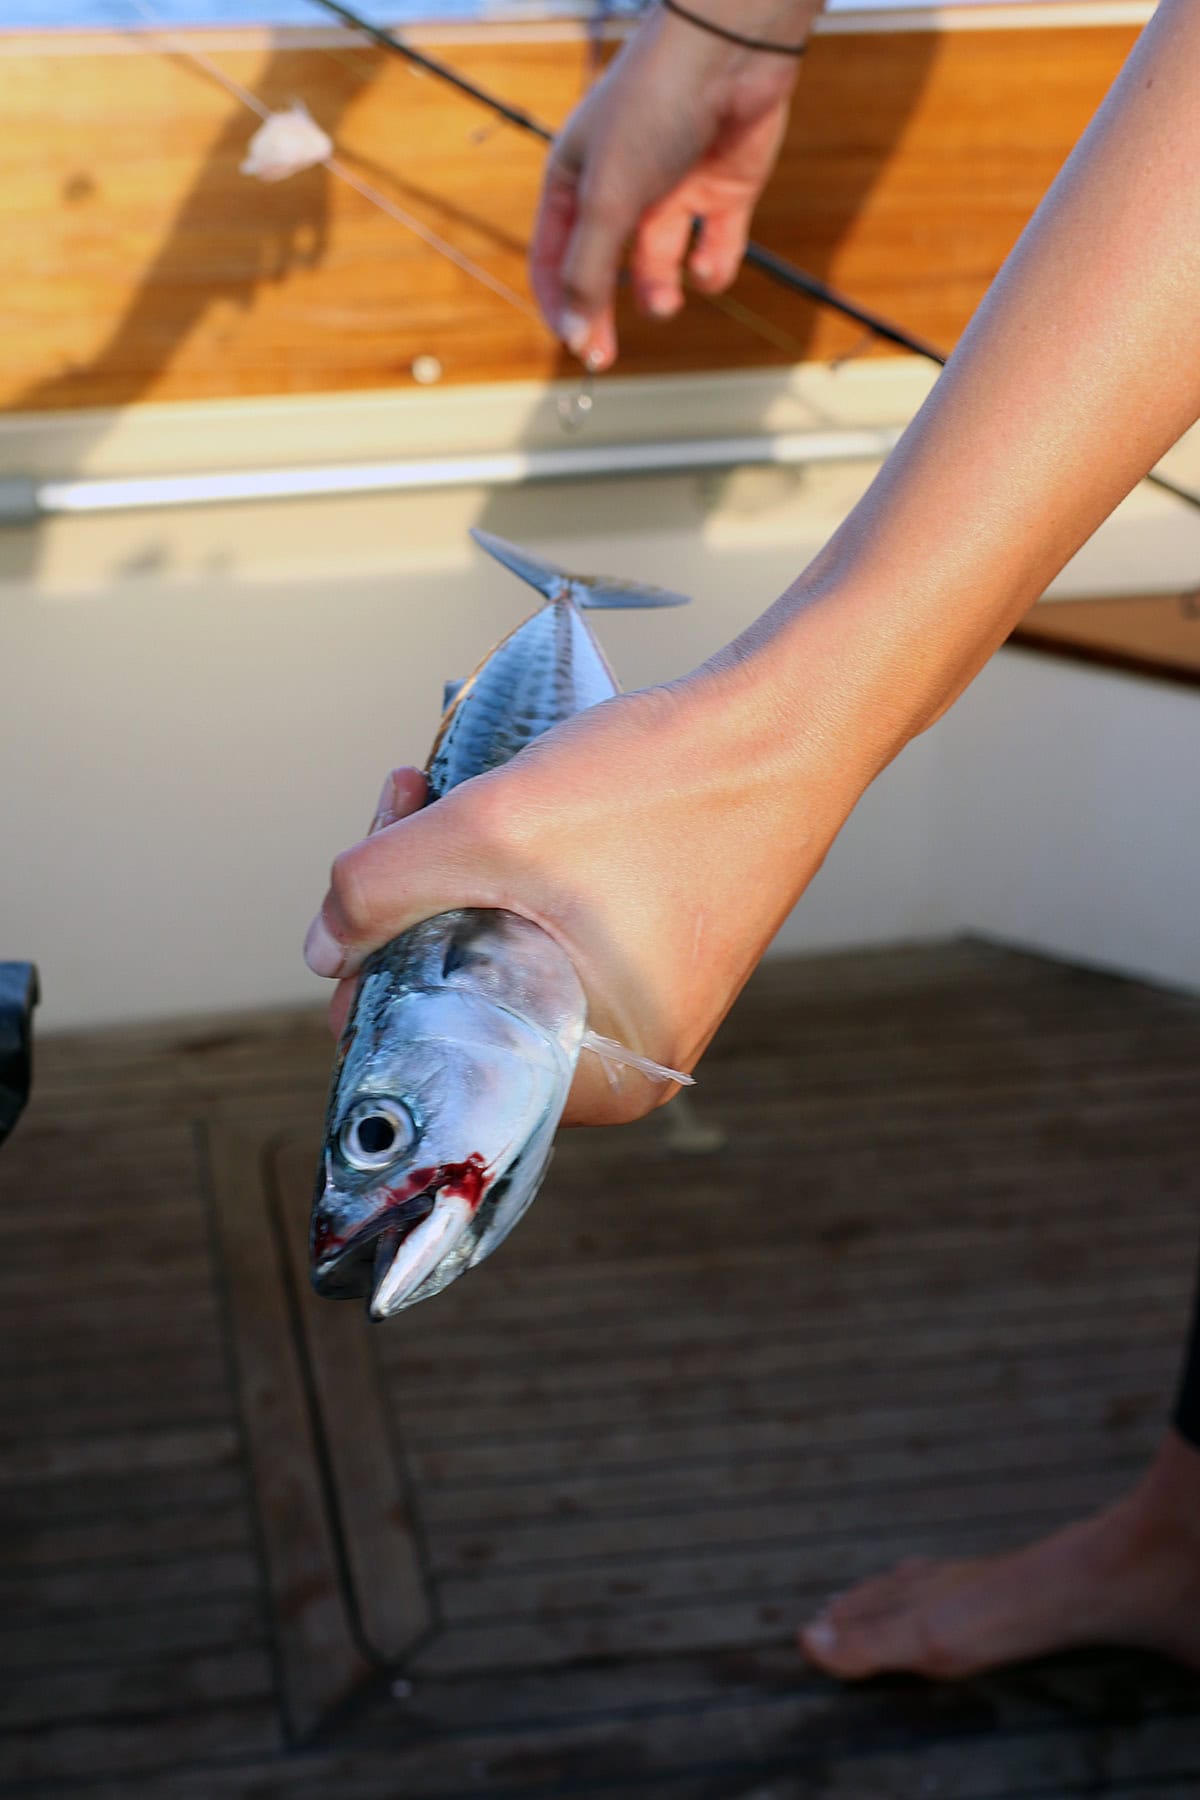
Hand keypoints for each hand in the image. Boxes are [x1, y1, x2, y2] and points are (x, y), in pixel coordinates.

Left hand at [305, 664, 870, 1127]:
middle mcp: (620, 1060)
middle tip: (400, 808)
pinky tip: (489, 798)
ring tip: (433, 785)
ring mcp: (638, 1003)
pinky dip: (504, 867)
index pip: (436, 1056)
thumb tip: (323, 949)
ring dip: (447, 873)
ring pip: (492, 952)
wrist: (790, 720)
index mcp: (595, 1081)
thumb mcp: (491, 830)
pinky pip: (542, 925)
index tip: (362, 897)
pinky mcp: (648, 948)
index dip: (375, 978)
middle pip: (458, 1002)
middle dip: (408, 907)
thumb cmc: (669, 786)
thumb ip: (376, 890)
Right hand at [532, 4, 806, 370]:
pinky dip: (712, 266)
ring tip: (668, 298)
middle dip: (607, 312)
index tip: (578, 350)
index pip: (553, 260)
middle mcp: (619, 189)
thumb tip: (574, 336)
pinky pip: (712, 247)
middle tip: (609, 355)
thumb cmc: (652, 109)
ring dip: (661, 291)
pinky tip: (709, 265)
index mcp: (575, 182)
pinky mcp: (720, 191)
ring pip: (660, 265)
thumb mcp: (607, 200)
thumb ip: (589, 273)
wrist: (727, 53)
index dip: (561, 307)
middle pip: (604, 270)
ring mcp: (671, 190)